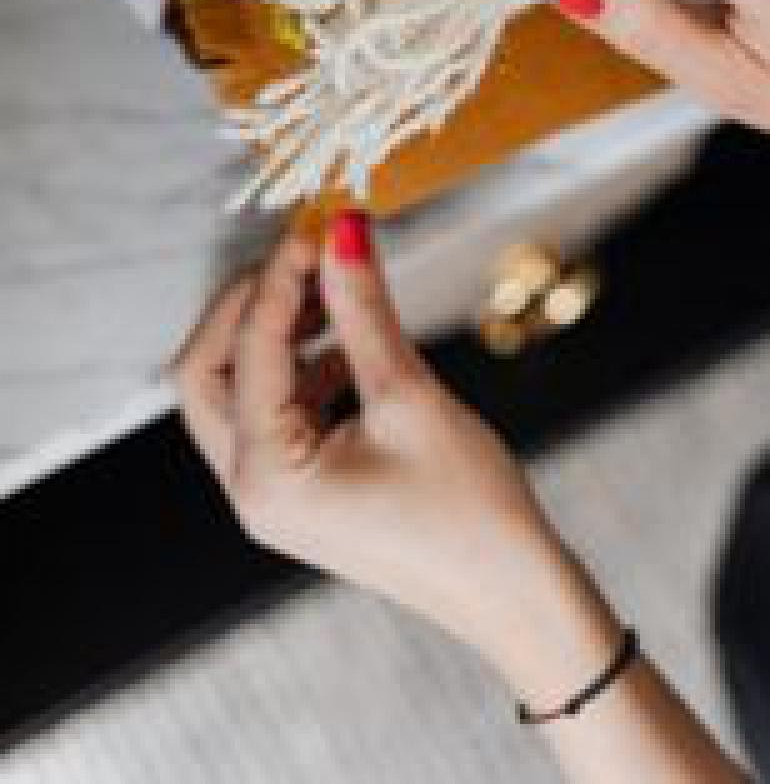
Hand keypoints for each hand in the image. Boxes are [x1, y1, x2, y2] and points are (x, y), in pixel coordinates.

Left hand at [172, 218, 615, 686]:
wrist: (513, 595)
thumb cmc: (470, 513)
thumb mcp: (411, 396)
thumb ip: (365, 310)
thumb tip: (343, 234)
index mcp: (266, 476)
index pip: (249, 347)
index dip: (282, 276)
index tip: (321, 224)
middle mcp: (252, 490)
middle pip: (207, 372)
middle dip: (251, 306)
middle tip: (305, 258)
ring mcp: (273, 496)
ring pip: (236, 391)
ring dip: (274, 334)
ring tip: (332, 292)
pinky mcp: (302, 491)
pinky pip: (274, 414)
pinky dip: (300, 368)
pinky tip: (350, 345)